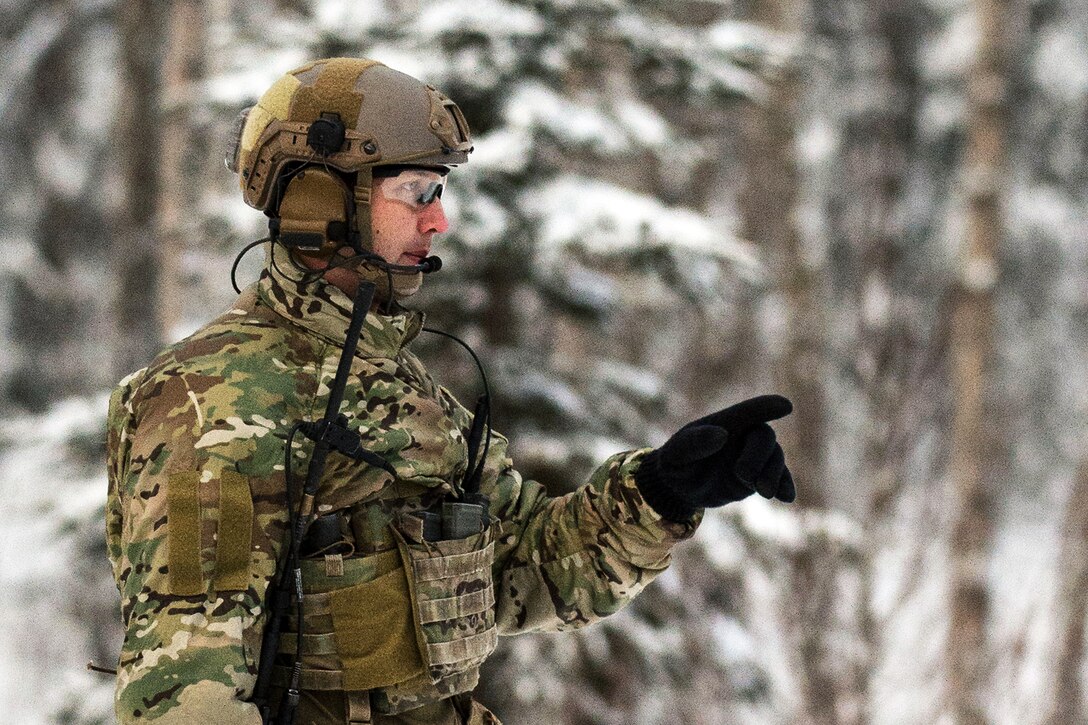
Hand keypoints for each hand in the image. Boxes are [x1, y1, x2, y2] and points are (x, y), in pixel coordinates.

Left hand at [634, 395, 795, 521]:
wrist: (679, 487)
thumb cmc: (676, 462)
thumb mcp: (676, 453)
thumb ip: (695, 442)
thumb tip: (722, 435)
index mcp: (724, 423)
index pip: (748, 411)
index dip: (767, 407)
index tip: (786, 406)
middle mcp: (743, 436)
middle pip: (764, 437)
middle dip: (759, 456)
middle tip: (743, 475)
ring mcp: (753, 456)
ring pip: (775, 458)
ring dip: (773, 474)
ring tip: (764, 492)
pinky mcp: (758, 477)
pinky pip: (778, 478)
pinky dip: (785, 485)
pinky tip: (787, 497)